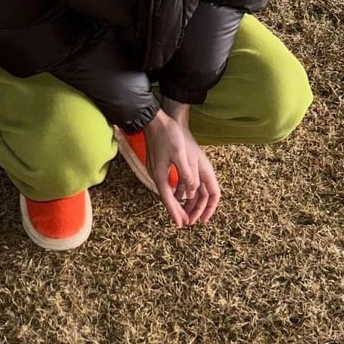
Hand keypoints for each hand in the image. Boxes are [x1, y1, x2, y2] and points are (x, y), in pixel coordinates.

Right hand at [142, 105, 220, 227]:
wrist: (152, 119)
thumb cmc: (167, 134)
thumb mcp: (179, 153)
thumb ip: (186, 173)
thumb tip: (191, 190)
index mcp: (160, 175)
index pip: (168, 199)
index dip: (175, 212)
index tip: (181, 224)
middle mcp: (156, 175)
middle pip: (166, 198)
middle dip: (175, 210)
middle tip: (184, 223)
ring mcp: (155, 170)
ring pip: (166, 191)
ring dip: (174, 202)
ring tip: (183, 211)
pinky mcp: (157, 164)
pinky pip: (165, 183)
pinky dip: (172, 191)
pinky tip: (177, 192)